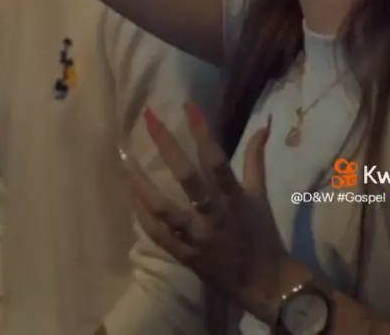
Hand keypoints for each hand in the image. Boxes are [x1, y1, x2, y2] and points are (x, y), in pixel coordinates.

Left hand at [121, 104, 288, 319]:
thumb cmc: (263, 235)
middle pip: (186, 177)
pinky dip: (142, 215)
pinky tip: (130, 194)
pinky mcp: (185, 256)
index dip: (202, 131)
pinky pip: (158, 234)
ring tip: (123, 156)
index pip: (216, 159)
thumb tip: (261, 126)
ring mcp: (196, 237)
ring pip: (162, 208)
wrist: (265, 286)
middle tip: (148, 117)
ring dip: (140, 182)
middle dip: (166, 144)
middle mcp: (213, 215)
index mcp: (234, 198)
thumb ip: (255, 160)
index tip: (188, 104)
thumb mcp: (260, 195)